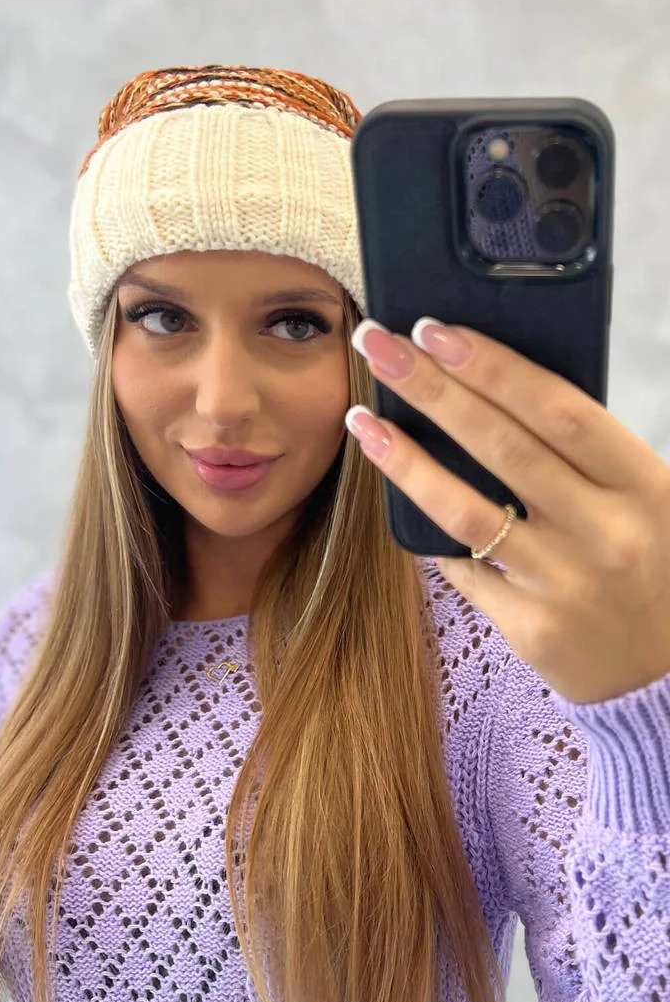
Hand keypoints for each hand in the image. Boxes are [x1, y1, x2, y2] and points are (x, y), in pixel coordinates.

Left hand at [345, 316, 669, 704]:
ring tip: (362, 420)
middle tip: (378, 345)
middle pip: (503, 447)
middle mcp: (606, 533)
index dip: (494, 367)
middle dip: (433, 389)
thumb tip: (493, 386)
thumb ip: (587, 455)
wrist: (669, 672)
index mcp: (645, 486)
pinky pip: (464, 569)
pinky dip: (430, 531)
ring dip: (406, 460)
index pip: (560, 411)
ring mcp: (566, 584)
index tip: (436, 329)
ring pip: (467, 511)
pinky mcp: (532, 628)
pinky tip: (397, 496)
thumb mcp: (646, 500)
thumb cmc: (652, 564)